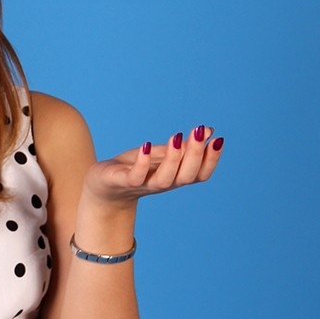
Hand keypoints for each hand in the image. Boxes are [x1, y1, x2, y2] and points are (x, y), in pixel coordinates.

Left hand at [83, 126, 223, 205]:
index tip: (218, 140)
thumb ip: (181, 147)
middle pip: (185, 177)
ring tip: (177, 137)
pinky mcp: (122, 182)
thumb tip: (208, 131)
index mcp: (174, 177)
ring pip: (164, 179)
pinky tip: (146, 146)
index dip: (211, 160)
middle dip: (195, 155)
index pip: (199, 174)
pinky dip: (142, 163)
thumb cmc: (132, 169)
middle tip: (199, 131)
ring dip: (173, 158)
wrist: (101, 188)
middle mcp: (162, 184)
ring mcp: (143, 185)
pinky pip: (135, 177)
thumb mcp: (158, 155)